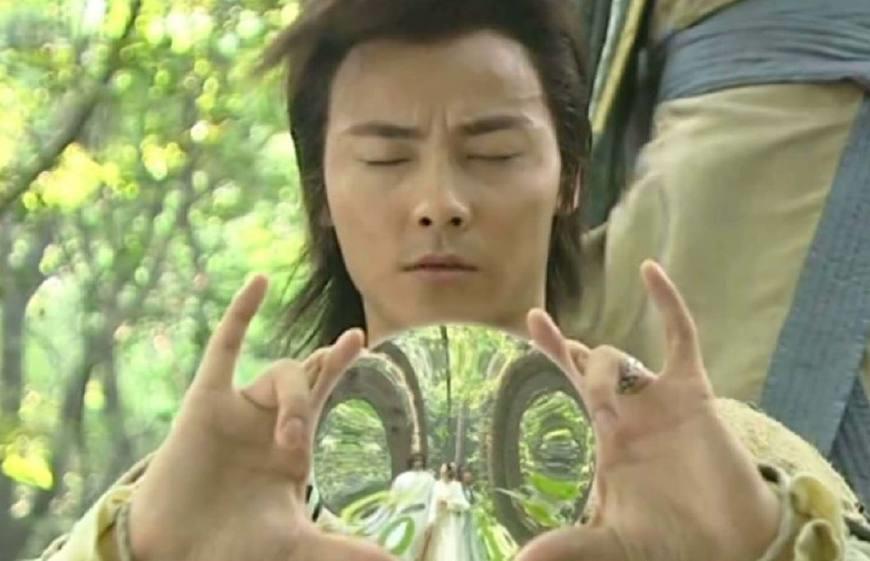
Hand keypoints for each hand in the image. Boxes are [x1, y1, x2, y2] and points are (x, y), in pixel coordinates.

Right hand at [127, 276, 392, 560]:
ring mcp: (239, 408)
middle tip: (315, 413)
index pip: (324, 389)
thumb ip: (340, 548)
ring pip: (279, 371)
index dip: (340, 361)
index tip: (362, 337)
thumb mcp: (295, 540)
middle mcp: (269, 418)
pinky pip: (224, 349)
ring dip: (292, 398)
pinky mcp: (205, 403)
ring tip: (288, 439)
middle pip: (307, 375)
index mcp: (292, 443)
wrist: (175, 550)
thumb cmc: (234, 543)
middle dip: (321, 379)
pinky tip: (259, 282)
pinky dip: (241, 316)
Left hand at [521, 260, 781, 560]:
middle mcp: (630, 410)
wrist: (728, 542)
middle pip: (593, 362)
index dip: (555, 349)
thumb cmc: (670, 536)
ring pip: (623, 356)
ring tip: (608, 404)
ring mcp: (660, 399)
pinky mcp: (693, 393)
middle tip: (541, 328)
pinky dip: (667, 306)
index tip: (532, 320)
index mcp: (609, 435)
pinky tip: (650, 272)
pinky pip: (680, 339)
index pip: (574, 382)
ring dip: (605, 368)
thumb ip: (572, 545)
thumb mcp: (613, 540)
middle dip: (571, 350)